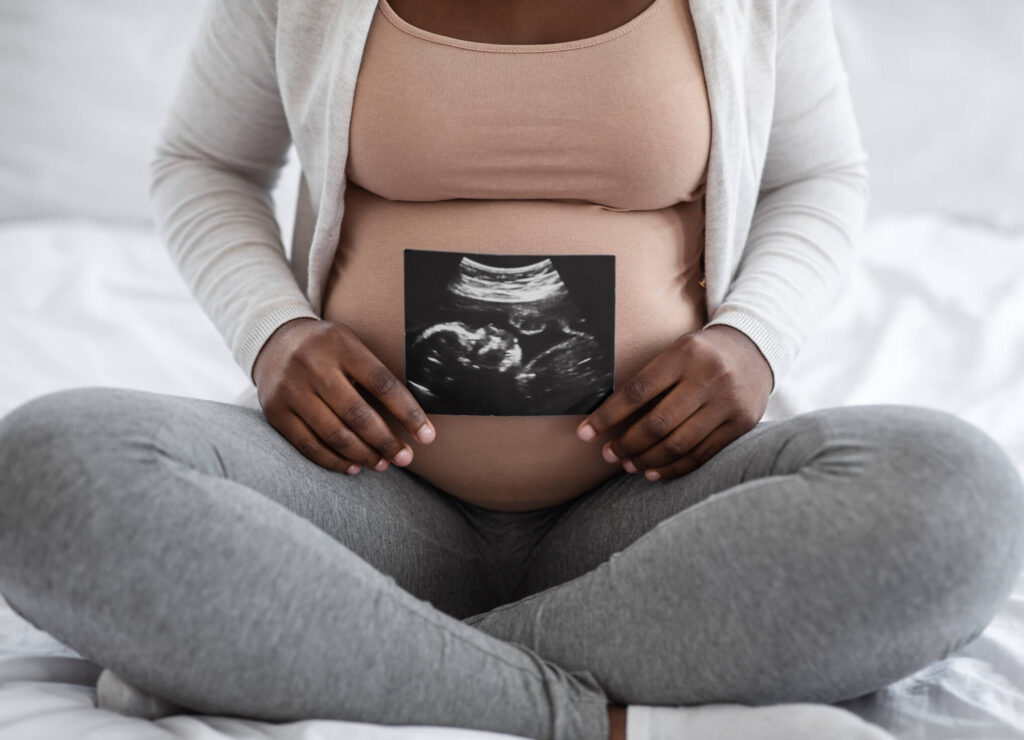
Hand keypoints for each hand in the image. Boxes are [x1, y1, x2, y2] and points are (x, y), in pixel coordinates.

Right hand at [252, 317, 435, 474]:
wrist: (273, 340)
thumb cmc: (327, 348)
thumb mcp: (350, 345)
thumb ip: (373, 374)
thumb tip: (411, 418)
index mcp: (341, 345)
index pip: (383, 383)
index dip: (408, 413)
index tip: (427, 436)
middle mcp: (314, 365)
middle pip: (358, 414)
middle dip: (386, 441)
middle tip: (405, 458)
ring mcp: (291, 389)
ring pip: (334, 433)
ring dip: (363, 455)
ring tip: (382, 464)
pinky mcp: (275, 411)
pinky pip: (308, 444)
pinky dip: (333, 460)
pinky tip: (353, 466)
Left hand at [575, 325, 772, 481]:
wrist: (755, 349)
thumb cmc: (700, 354)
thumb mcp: (675, 352)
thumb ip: (648, 381)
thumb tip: (606, 419)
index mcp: (684, 354)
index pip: (637, 391)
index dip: (607, 416)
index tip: (585, 433)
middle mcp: (708, 378)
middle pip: (657, 423)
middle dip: (626, 444)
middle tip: (608, 455)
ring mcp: (727, 403)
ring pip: (679, 444)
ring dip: (647, 460)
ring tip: (627, 465)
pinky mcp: (741, 424)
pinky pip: (701, 455)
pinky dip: (674, 468)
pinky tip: (653, 473)